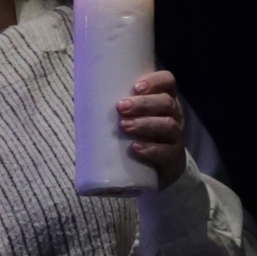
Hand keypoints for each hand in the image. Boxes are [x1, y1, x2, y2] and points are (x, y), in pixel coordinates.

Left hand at [118, 68, 186, 185]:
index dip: (154, 81)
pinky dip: (151, 149)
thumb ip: (115, 108)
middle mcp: (175, 116)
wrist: (151, 174)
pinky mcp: (173, 161)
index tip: (135, 87)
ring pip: (168, 126)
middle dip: (143, 104)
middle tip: (120, 107)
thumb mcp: (128, 118)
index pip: (167, 82)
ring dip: (145, 124)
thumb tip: (80, 96)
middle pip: (166, 103)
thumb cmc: (133, 138)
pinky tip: (135, 148)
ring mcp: (176, 139)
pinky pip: (168, 153)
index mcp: (163, 101)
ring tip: (124, 126)